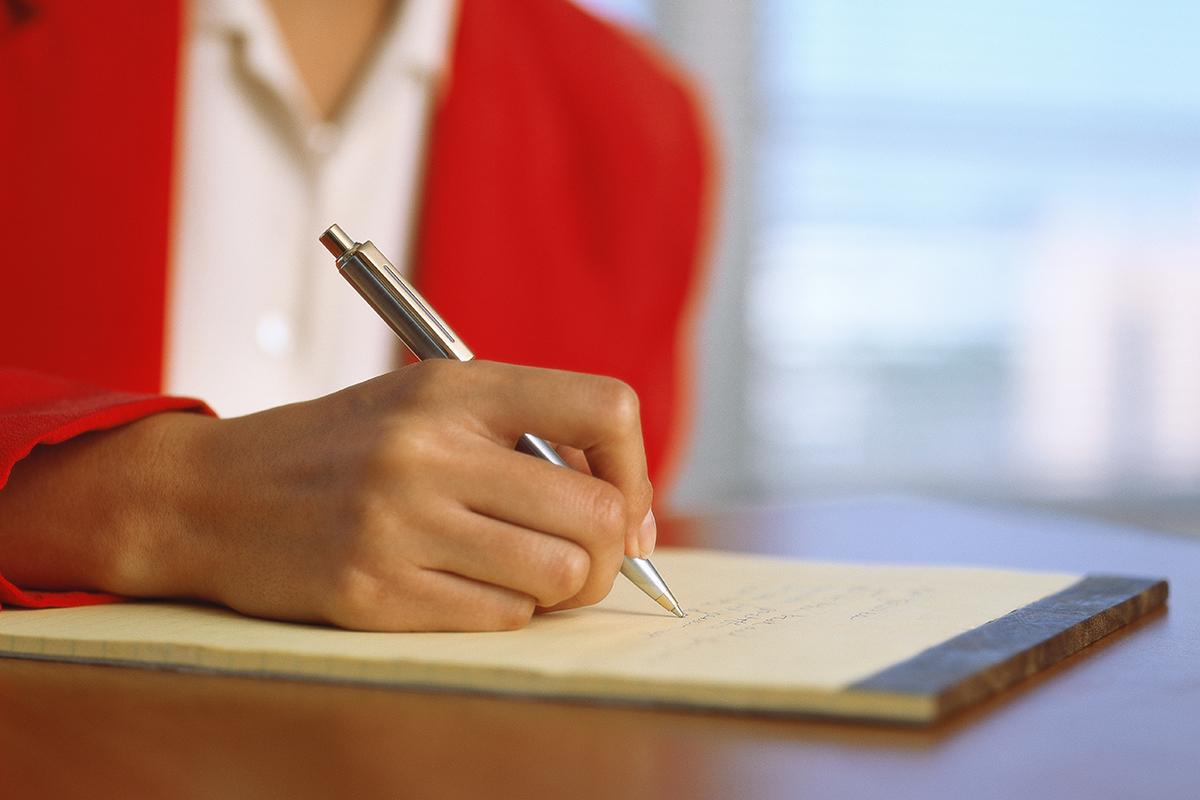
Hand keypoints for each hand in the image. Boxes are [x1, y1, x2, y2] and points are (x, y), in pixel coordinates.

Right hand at [0, 361, 655, 630]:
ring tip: (527, 575)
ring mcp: (400, 523)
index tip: (627, 507)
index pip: (604, 409)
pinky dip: (505, 612)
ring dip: (563, 588)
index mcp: (455, 388)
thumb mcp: (423, 404)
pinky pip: (499, 617)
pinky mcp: (373, 591)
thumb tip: (622, 503)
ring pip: (560, 575)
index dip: (636, 467)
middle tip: (588, 560)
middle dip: (612, 552)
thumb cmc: (337, 449)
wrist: (210, 494)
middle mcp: (432, 449)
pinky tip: (470, 590)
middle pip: (598, 513)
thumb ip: (516, 433)